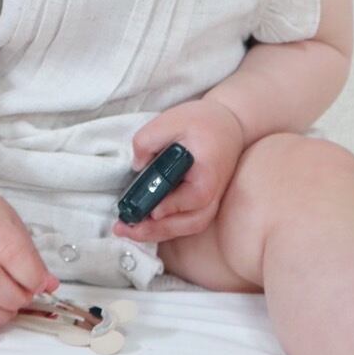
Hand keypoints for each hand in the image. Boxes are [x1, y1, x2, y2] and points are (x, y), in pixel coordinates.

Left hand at [112, 99, 246, 244]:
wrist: (227, 124)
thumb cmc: (200, 121)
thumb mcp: (170, 121)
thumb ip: (147, 140)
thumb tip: (137, 166)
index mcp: (208, 173)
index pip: (194, 197)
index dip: (171, 207)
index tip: (151, 212)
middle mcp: (214, 193)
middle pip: (191, 222)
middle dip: (158, 230)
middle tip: (126, 230)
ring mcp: (211, 201)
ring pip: (188, 227)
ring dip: (159, 233)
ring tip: (130, 231)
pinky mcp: (203, 204)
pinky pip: (186, 222)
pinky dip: (166, 227)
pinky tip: (143, 225)